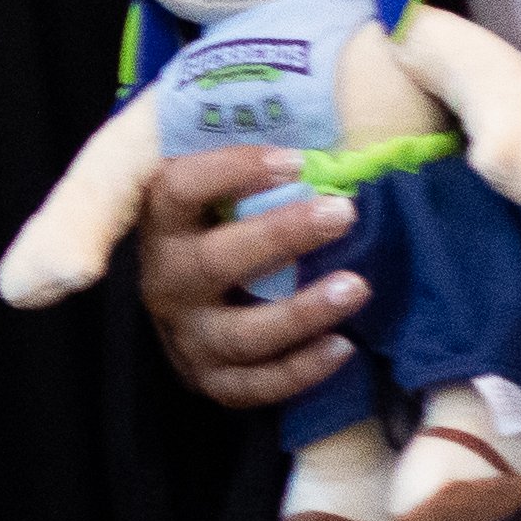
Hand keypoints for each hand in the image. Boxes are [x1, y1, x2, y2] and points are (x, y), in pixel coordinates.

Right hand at [136, 145, 364, 413]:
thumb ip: (262, 169)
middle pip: (213, 262)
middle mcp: (165, 281)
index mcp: (163, 226)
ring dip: (302, 311)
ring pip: (240, 333)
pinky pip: (254, 386)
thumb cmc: (229, 233)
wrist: (198, 312)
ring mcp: (186, 336)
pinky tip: (343, 348)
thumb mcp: (225, 195)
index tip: (296, 161)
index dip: (231, 171)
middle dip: (280, 236)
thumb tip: (334, 134)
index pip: (177, 189)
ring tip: (358, 287)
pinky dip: (300, 370)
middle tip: (343, 212)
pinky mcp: (210, 380)